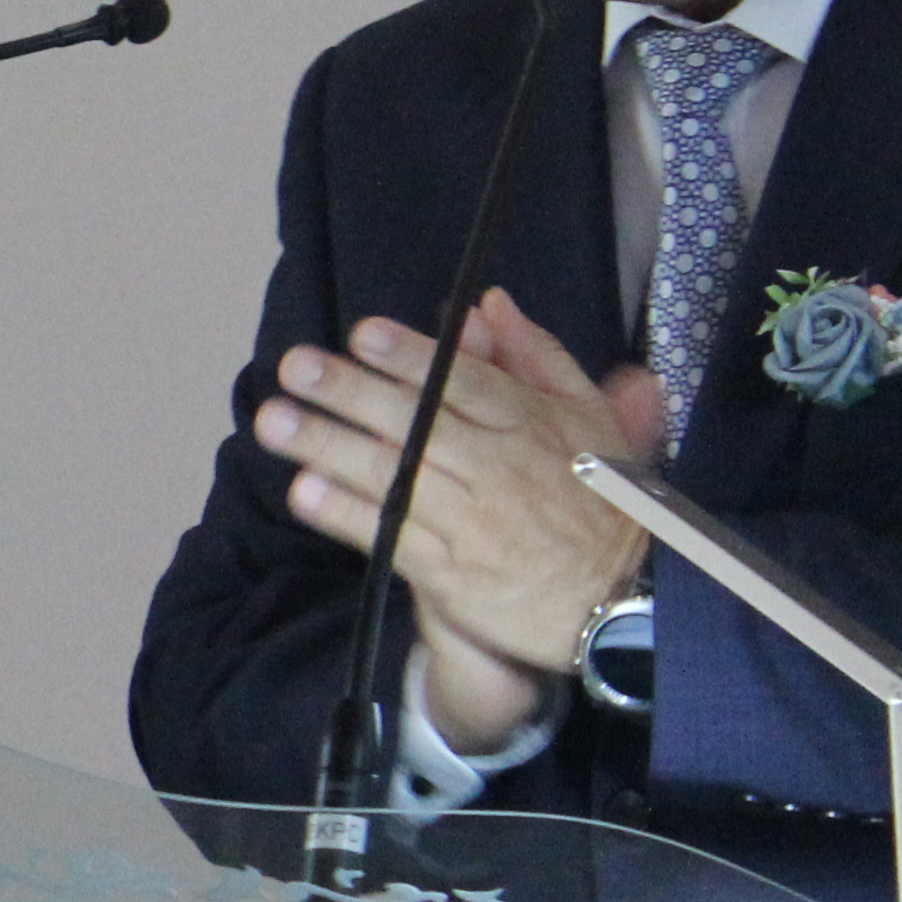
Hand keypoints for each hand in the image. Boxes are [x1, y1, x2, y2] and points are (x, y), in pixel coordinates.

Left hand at [253, 289, 663, 751]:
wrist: (627, 597)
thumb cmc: (604, 497)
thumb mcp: (587, 416)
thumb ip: (536, 356)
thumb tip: (488, 303)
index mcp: (531, 424)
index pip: (462, 383)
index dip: (411, 356)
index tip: (361, 334)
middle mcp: (498, 468)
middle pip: (415, 421)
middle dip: (349, 391)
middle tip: (294, 365)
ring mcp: (473, 521)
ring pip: (392, 475)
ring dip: (328, 446)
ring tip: (274, 420)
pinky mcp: (453, 573)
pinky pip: (391, 535)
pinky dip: (346, 514)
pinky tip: (304, 491)